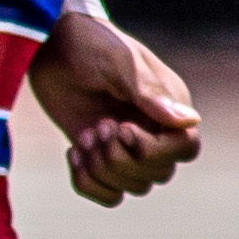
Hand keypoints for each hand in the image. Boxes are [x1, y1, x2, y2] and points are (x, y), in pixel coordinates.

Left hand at [30, 9, 203, 206]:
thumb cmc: (89, 44)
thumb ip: (149, 93)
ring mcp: (126, 146)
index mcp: (169, 106)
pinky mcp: (99, 155)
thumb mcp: (118, 64)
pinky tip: (73, 152)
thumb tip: (189, 122)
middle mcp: (154, 130)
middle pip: (158, 174)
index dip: (154, 150)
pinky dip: (88, 183)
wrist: (48, 44)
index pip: (186, 149)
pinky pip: (108, 194)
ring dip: (102, 168)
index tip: (122, 127)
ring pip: (134, 187)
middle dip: (120, 158)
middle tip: (97, 126)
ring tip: (84, 136)